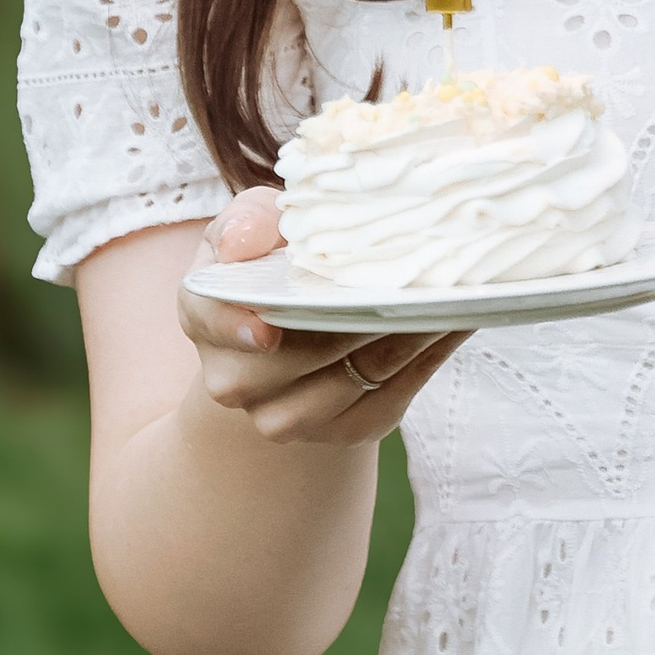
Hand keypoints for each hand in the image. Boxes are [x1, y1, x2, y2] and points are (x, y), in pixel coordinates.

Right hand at [177, 187, 467, 440]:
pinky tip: (448, 325)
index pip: (209, 321)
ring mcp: (286, 417)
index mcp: (206, 314)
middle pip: (293, 359)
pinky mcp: (343, 432)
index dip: (236, 329)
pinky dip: (424, 362)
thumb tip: (246, 241)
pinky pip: (388, 402)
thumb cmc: (275, 260)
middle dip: (350, 322)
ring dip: (402, 340)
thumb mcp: (256, 224)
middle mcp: (235, 380)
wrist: (298, 328)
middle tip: (404, 284)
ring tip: (440, 300)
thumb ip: (249, 222)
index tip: (268, 330)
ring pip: (350, 381)